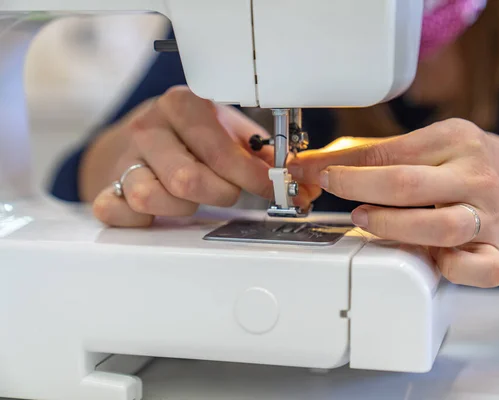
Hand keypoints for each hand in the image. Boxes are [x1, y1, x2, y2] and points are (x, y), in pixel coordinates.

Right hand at [84, 86, 319, 226]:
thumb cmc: (192, 135)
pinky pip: (115, 210)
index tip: (271, 190)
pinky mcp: (106, 186)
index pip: (219, 151)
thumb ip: (262, 154)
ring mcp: (125, 158)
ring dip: (181, 208)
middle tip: (229, 192)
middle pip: (186, 179)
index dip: (251, 178)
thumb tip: (297, 181)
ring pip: (150, 196)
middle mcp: (149, 128)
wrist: (140, 135)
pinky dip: (140, 219)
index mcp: (181, 105)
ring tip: (193, 199)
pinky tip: (159, 211)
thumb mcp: (228, 131)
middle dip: (219, 194)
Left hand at [288, 119, 498, 287]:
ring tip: (365, 221)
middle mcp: (473, 175)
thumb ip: (379, 153)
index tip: (309, 170)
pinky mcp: (497, 249)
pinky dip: (452, 269)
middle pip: (406, 184)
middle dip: (356, 188)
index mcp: (454, 140)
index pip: (386, 152)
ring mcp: (487, 215)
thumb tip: (318, 163)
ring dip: (391, 226)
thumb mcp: (432, 142)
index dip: (340, 164)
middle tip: (333, 190)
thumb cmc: (468, 164)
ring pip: (439, 226)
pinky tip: (428, 261)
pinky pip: (482, 268)